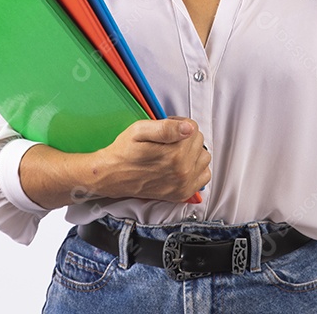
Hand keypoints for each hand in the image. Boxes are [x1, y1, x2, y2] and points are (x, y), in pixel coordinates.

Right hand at [91, 116, 210, 201]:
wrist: (113, 176)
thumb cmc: (125, 152)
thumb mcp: (140, 130)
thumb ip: (166, 127)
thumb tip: (188, 128)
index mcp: (175, 154)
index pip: (193, 128)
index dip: (179, 124)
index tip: (166, 129)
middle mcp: (183, 171)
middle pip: (199, 142)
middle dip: (185, 137)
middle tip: (167, 141)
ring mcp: (184, 184)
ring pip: (204, 158)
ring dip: (192, 153)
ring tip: (174, 153)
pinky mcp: (182, 193)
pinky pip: (204, 176)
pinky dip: (196, 169)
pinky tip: (181, 165)